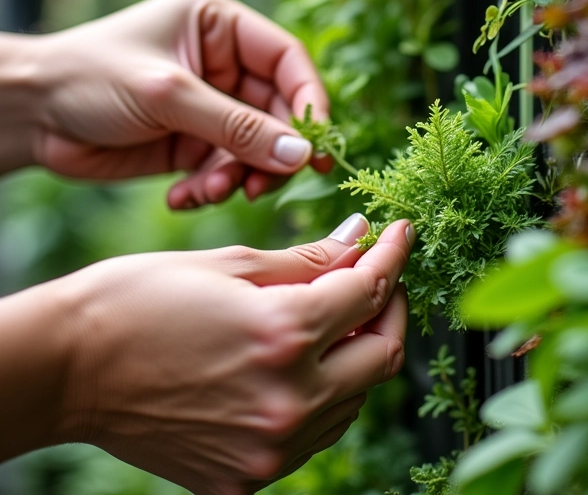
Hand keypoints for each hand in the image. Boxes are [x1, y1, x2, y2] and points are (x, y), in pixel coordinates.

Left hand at [28, 0, 330, 206]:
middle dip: (271, 152)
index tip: (314, 147)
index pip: (287, 61)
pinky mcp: (193, 140)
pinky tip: (182, 197)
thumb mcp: (167, 95)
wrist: (29, 114)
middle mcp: (222, 63)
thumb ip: (237, 126)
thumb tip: (302, 155)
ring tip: (208, 192)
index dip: (308, 102)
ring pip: (256, 147)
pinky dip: (212, 188)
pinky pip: (226, 169)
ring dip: (240, 175)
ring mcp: (209, 104)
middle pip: (277, 111)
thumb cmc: (89, 77)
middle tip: (261, 185)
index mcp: (220, 25)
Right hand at [47, 217, 412, 494]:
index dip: (392, 256)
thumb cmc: (141, 300)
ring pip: (355, 398)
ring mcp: (270, 449)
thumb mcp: (232, 263)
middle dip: (389, 307)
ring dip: (359, 352)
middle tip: (377, 276)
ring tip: (340, 316)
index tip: (400, 235)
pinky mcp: (248, 478)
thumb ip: (309, 261)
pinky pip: (316, 432)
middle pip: (381, 354)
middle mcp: (287, 400)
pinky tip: (308, 361)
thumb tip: (359, 243)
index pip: (368, 290)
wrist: (69, 368)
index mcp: (283, 334)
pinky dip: (326, 393)